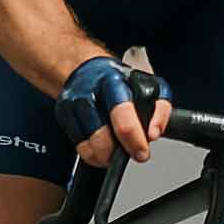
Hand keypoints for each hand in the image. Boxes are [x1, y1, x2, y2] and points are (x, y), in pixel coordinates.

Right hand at [55, 57, 171, 167]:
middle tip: (130, 152)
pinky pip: (79, 148)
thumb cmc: (121, 81)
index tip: (142, 152)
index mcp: (114, 82)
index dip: (134, 139)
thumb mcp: (150, 85)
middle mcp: (90, 92)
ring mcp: (74, 104)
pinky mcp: (63, 115)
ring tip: (116, 148)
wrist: (86, 68)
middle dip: (118, 153)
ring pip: (90, 148)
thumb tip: (153, 134)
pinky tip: (102, 143)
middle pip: (102, 139)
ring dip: (105, 155)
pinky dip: (93, 153)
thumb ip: (160, 109)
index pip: (122, 115)